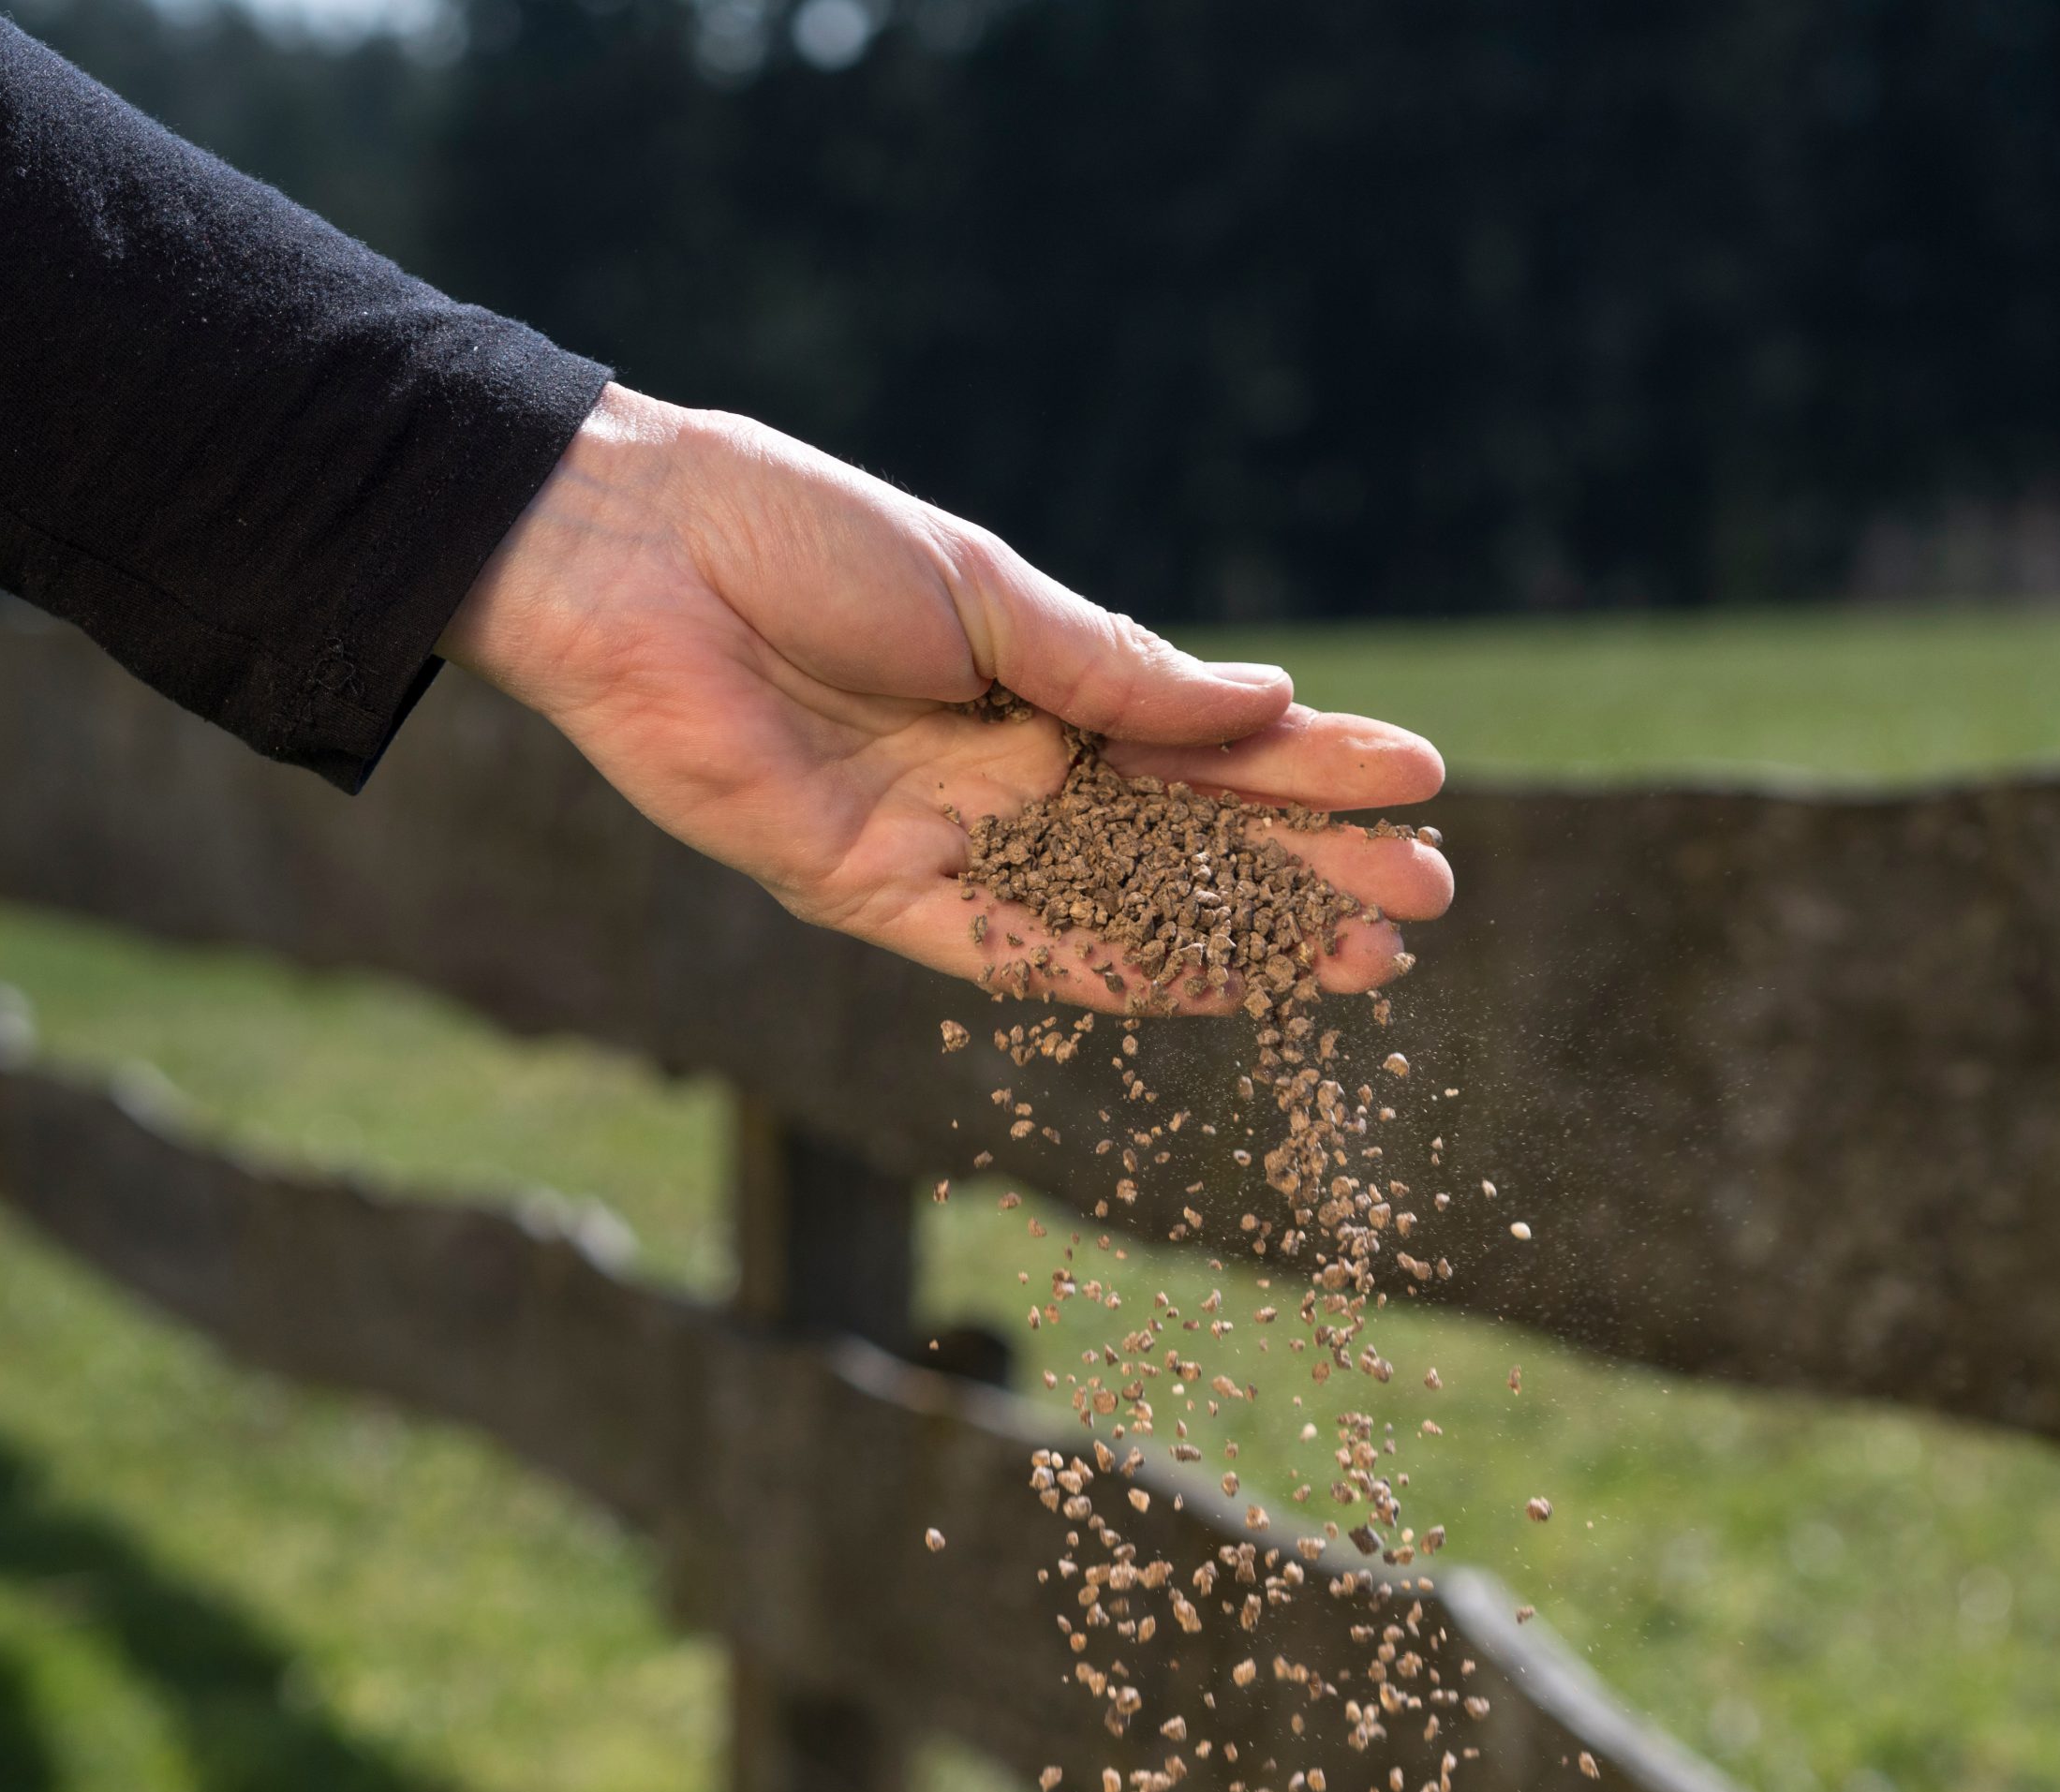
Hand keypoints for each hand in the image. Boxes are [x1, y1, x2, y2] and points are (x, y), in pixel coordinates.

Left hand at [441, 385, 1451, 1010]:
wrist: (632, 556)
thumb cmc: (800, 537)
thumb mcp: (989, 595)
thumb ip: (1119, 672)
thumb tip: (1273, 704)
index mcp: (1037, 682)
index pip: (1202, 739)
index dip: (1311, 764)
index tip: (1422, 780)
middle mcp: (1004, 773)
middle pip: (1182, 839)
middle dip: (1304, 867)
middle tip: (1427, 895)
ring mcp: (945, 842)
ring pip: (1119, 908)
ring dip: (1239, 939)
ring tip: (1362, 958)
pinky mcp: (871, 895)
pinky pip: (1012, 951)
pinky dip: (1115, 972)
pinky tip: (1219, 986)